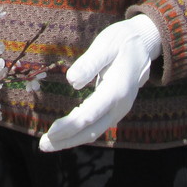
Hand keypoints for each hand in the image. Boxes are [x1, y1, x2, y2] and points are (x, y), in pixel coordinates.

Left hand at [38, 14, 162, 151]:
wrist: (144, 43)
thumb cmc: (122, 40)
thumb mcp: (106, 44)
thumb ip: (90, 62)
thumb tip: (71, 81)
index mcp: (117, 90)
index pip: (90, 114)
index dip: (70, 126)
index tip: (51, 132)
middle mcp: (121, 105)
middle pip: (92, 130)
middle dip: (67, 140)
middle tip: (43, 145)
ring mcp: (120, 109)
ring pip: (95, 131)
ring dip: (72, 139)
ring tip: (48, 143)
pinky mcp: (115, 108)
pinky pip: (97, 125)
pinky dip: (80, 132)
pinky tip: (64, 133)